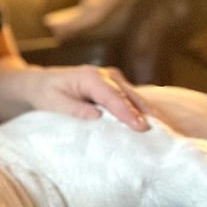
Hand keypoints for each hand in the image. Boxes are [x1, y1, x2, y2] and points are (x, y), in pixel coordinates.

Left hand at [25, 65, 151, 130]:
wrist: (41, 82)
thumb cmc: (46, 93)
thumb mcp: (53, 103)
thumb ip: (74, 109)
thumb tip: (96, 117)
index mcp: (90, 78)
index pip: (113, 98)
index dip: (128, 113)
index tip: (141, 128)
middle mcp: (105, 75)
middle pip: (129, 96)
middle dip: (146, 113)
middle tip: (162, 130)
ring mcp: (112, 79)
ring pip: (134, 96)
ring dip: (148, 112)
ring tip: (165, 128)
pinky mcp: (114, 86)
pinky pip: (130, 99)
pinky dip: (141, 110)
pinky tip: (153, 123)